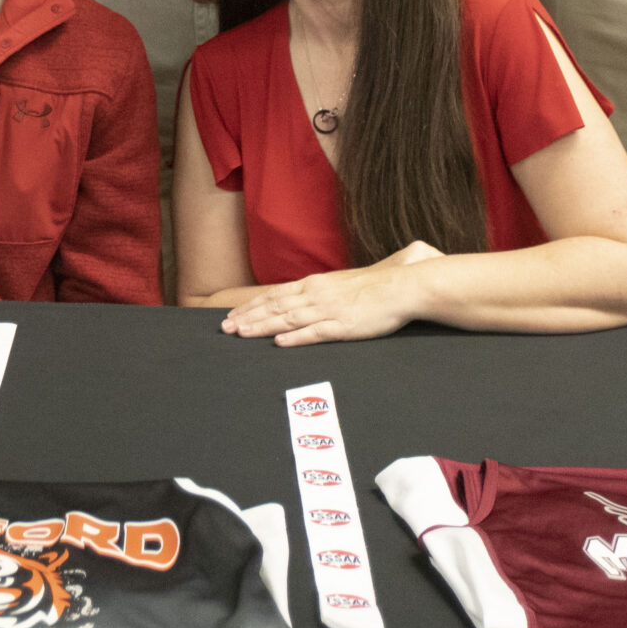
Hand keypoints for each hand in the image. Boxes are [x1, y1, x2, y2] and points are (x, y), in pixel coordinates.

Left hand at [220, 242, 444, 345]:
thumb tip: (299, 299)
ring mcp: (329, 310)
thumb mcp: (338, 285)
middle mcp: (316, 295)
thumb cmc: (372, 287)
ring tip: (241, 334)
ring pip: (288, 319)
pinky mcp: (344, 326)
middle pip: (274, 307)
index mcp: (314, 284)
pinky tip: (279, 342)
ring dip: (262, 327)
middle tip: (224, 329)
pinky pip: (316, 332)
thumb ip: (318, 292)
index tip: (232, 316)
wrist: (401, 287)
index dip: (251, 306)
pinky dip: (296, 338)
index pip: (274, 295)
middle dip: (247, 318)